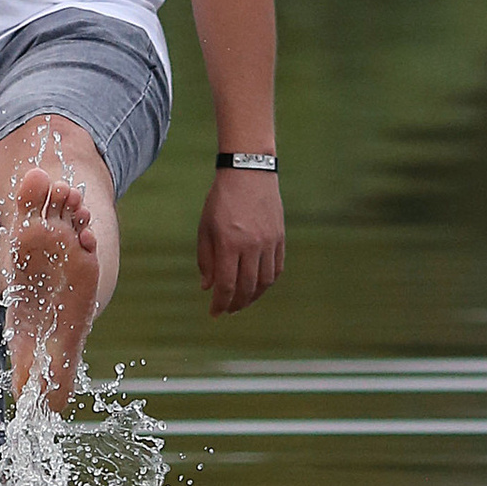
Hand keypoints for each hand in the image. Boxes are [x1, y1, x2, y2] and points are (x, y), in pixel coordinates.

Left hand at [197, 169, 284, 317]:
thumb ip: (205, 259)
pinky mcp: (280, 237)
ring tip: (242, 301)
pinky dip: (267, 282)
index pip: (226, 285)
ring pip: (264, 282)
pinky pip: (276, 269)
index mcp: (228, 243)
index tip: (214, 313)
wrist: (249, 172)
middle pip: (246, 288)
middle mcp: (251, 245)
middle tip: (227, 310)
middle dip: (235, 304)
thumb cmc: (221, 200)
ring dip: (253, 297)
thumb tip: (207, 288)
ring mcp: (268, 242)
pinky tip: (258, 286)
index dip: (219, 304)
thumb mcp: (205, 227)